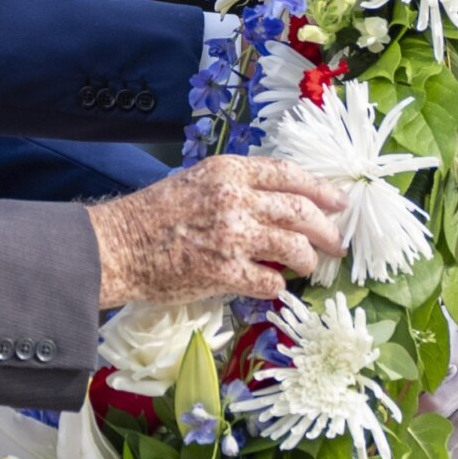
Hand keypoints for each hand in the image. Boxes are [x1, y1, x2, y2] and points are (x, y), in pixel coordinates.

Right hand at [87, 155, 347, 306]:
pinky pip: (270, 281)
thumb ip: (236, 187)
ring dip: (307, 260)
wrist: (118, 246)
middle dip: (326, 229)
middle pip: (301, 211)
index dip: (321, 189)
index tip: (339, 202)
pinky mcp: (225, 272)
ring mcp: (233, 236)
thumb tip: (277, 205)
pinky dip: (278, 286)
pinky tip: (274, 287)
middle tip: (335, 244)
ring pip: (294, 247)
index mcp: (229, 171)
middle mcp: (236, 198)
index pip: (289, 174)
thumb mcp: (197, 182)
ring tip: (308, 266)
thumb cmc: (152, 215)